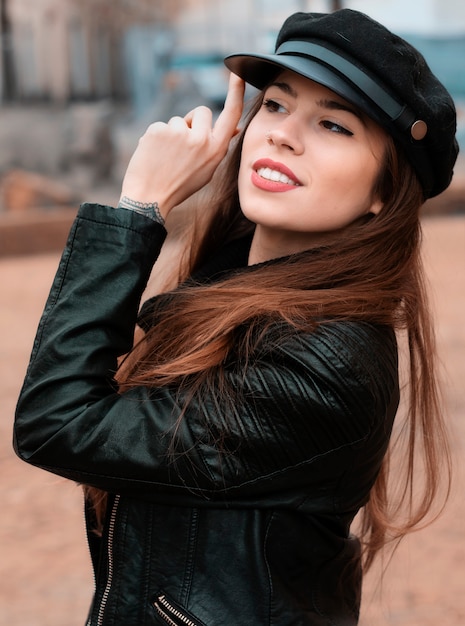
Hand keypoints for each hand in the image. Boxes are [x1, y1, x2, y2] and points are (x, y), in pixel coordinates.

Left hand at [120, 73, 244, 220]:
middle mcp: (201, 139)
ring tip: (165, 158)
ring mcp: (179, 133)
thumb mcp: (207, 169)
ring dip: (171, 134)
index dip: (235, 92)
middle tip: (181, 147)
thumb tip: (233, 129)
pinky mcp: (159, 129)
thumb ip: (217, 146)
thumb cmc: (179, 185)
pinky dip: (155, 139)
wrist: (149, 198)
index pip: (231, 115)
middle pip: (201, 111)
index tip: (236, 72)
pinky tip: (153, 156)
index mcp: (216, 150)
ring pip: (177, 121)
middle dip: (192, 122)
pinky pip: (160, 126)